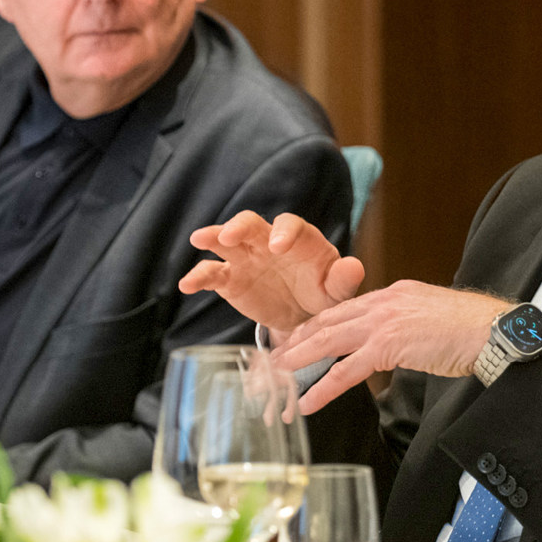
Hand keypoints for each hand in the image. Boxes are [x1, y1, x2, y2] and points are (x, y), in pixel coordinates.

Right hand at [179, 211, 363, 333]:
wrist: (303, 317)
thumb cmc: (323, 296)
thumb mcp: (337, 291)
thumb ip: (344, 279)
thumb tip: (354, 266)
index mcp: (299, 240)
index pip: (290, 225)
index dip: (284, 232)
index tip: (278, 247)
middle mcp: (268, 242)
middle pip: (251, 223)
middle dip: (240, 226)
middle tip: (230, 236)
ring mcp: (246, 258)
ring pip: (225, 240)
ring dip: (212, 237)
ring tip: (199, 239)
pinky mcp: (230, 279)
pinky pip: (211, 273)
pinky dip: (198, 276)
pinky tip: (187, 285)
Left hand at [273, 281, 512, 411]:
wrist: (491, 331)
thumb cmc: (472, 330)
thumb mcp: (432, 318)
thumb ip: (408, 326)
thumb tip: (399, 343)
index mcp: (393, 294)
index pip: (346, 309)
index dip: (319, 324)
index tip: (301, 336)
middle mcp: (383, 302)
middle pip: (329, 321)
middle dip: (299, 339)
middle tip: (277, 356)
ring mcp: (383, 323)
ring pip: (328, 341)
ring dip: (299, 359)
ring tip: (279, 376)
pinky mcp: (388, 346)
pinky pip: (345, 371)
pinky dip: (323, 388)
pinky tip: (308, 403)